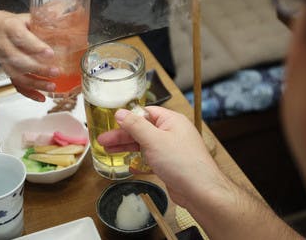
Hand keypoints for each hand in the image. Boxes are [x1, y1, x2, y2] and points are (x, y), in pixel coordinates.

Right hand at [0, 10, 58, 100]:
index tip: (50, 53)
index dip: (35, 46)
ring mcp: (4, 60)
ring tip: (52, 86)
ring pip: (17, 75)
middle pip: (19, 60)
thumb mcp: (25, 17)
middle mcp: (5, 45)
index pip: (21, 37)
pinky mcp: (6, 70)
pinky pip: (15, 84)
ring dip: (35, 83)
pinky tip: (41, 98)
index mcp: (11, 27)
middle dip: (38, 68)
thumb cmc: (12, 23)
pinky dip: (28, 92)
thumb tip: (65, 16)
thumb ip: (43, 19)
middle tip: (56, 72)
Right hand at [98, 107, 302, 239]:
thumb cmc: (183, 163)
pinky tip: (129, 165)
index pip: (145, 113)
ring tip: (108, 151)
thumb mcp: (154, 140)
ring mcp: (171, 150)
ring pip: (144, 145)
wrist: (202, 192)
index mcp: (171, 121)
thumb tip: (121, 112)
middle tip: (104, 140)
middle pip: (142, 130)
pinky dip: (139, 162)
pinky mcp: (170, 165)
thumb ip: (135, 126)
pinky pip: (151, 160)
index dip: (128, 117)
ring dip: (127, 148)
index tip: (112, 122)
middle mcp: (172, 133)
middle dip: (122, 135)